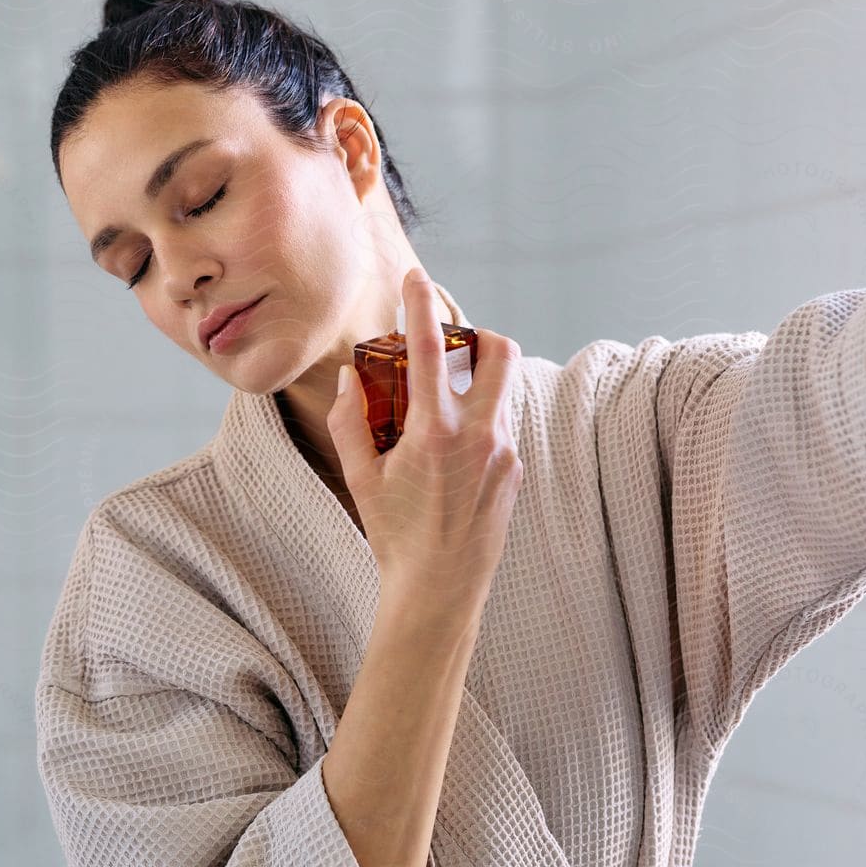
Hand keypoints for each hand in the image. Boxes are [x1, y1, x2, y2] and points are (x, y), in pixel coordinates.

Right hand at [327, 267, 523, 608]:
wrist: (440, 589)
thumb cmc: (394, 535)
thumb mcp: (361, 477)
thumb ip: (350, 420)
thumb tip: (351, 377)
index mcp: (433, 432)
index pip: (428, 348)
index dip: (422, 303)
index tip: (416, 277)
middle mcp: (478, 434)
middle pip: (499, 350)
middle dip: (477, 333)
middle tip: (450, 345)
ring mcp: (504, 451)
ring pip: (505, 386)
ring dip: (479, 376)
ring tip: (446, 398)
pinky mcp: (515, 469)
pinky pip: (502, 422)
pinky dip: (481, 414)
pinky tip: (453, 446)